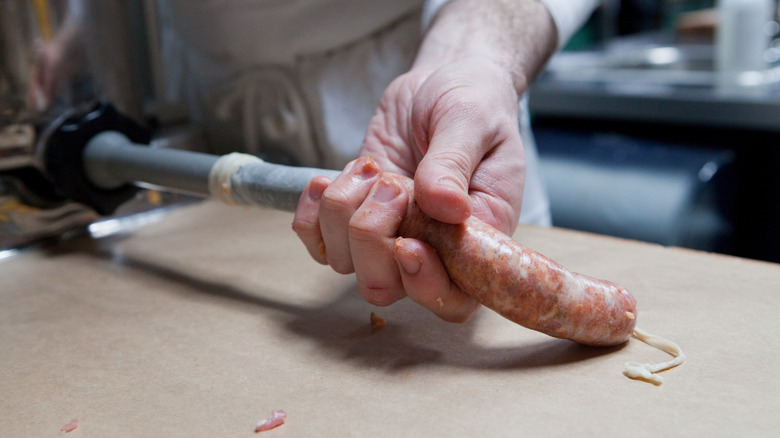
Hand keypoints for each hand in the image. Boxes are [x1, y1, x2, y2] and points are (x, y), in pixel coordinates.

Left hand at [293, 57, 525, 322]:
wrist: (443, 81)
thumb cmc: (473, 101)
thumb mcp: (472, 122)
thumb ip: (454, 164)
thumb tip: (445, 208)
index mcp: (478, 237)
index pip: (454, 298)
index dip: (425, 285)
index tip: (406, 244)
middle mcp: (434, 248)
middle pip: (386, 286)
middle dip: (372, 235)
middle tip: (391, 181)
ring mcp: (391, 236)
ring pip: (346, 263)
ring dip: (345, 212)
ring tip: (370, 167)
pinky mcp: (356, 219)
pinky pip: (318, 242)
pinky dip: (313, 213)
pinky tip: (328, 180)